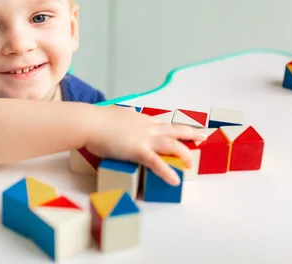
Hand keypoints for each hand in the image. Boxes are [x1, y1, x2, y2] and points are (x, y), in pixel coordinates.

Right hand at [85, 105, 206, 185]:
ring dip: (184, 153)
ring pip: (172, 144)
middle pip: (174, 129)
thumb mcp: (114, 114)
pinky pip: (157, 163)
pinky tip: (175, 180)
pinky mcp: (138, 150)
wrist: (89, 122)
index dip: (174, 128)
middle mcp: (147, 127)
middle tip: (202, 136)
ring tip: (191, 165)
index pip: (162, 124)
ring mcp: (144, 138)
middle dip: (190, 133)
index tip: (183, 130)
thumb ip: (122, 115)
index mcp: (141, 119)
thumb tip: (123, 112)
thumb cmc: (96, 119)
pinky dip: (167, 172)